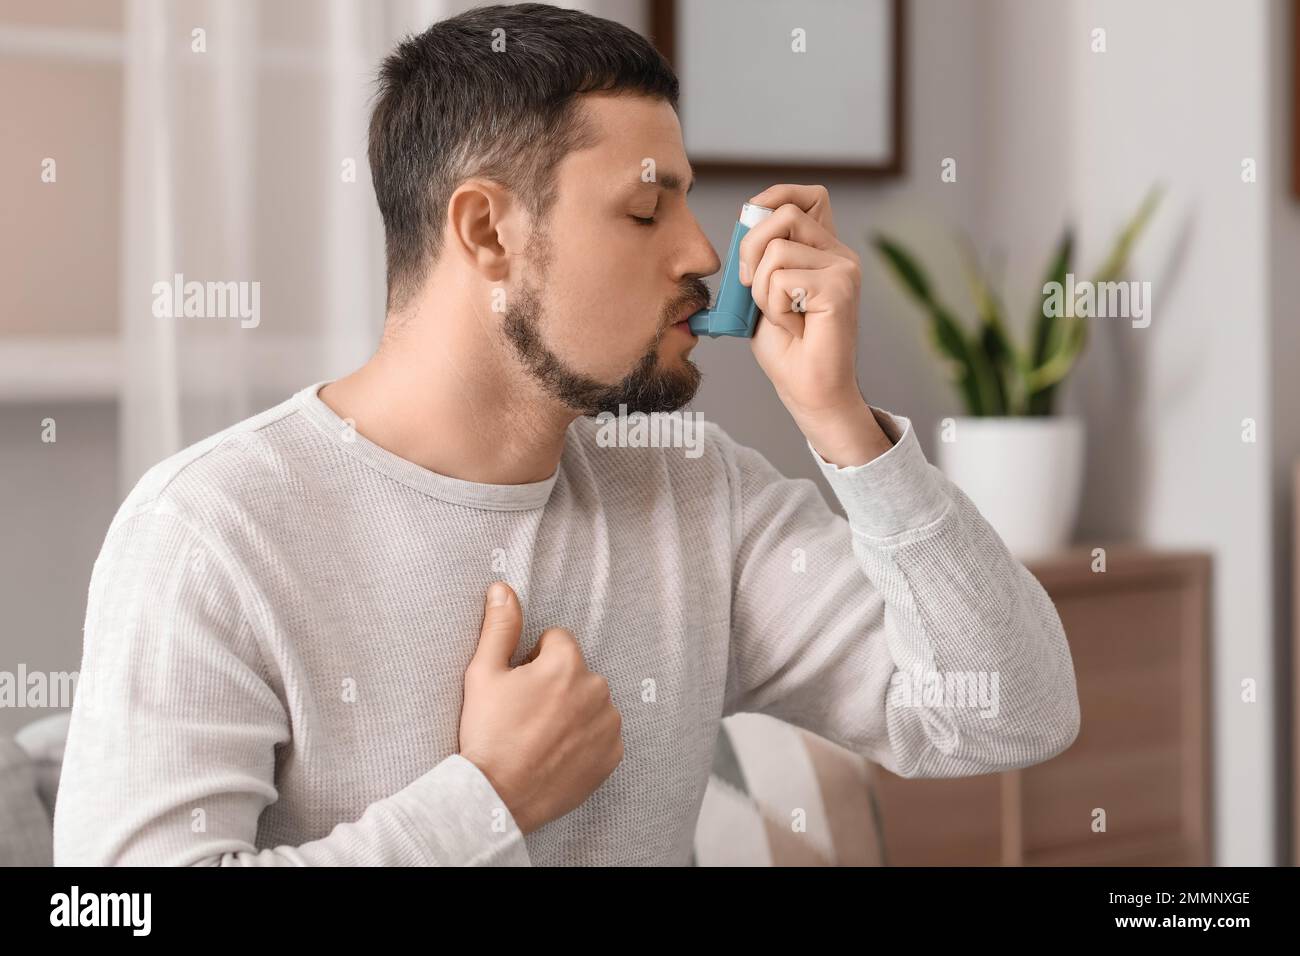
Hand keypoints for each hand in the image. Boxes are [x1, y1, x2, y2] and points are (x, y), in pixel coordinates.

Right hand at [457, 582, 623, 834]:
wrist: (496, 797)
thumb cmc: (487, 733)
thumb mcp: (483, 673)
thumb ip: (500, 626)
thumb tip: (502, 587)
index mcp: (567, 664)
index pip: (557, 641)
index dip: (532, 660)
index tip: (518, 686)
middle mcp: (597, 689)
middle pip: (576, 671)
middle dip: (555, 684)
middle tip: (525, 714)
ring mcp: (608, 725)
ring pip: (590, 702)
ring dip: (572, 710)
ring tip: (539, 736)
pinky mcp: (612, 756)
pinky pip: (601, 734)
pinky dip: (584, 740)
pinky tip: (556, 754)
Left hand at [740, 184, 890, 465]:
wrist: (806, 388)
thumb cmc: (787, 346)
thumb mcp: (763, 291)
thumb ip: (760, 256)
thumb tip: (747, 218)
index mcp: (823, 250)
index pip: (808, 196)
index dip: (774, 198)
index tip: (748, 222)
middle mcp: (839, 254)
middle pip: (783, 216)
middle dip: (750, 250)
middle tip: (750, 287)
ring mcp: (844, 269)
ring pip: (777, 251)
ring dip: (762, 289)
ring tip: (781, 315)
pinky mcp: (840, 289)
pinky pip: (783, 279)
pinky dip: (775, 307)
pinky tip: (794, 325)